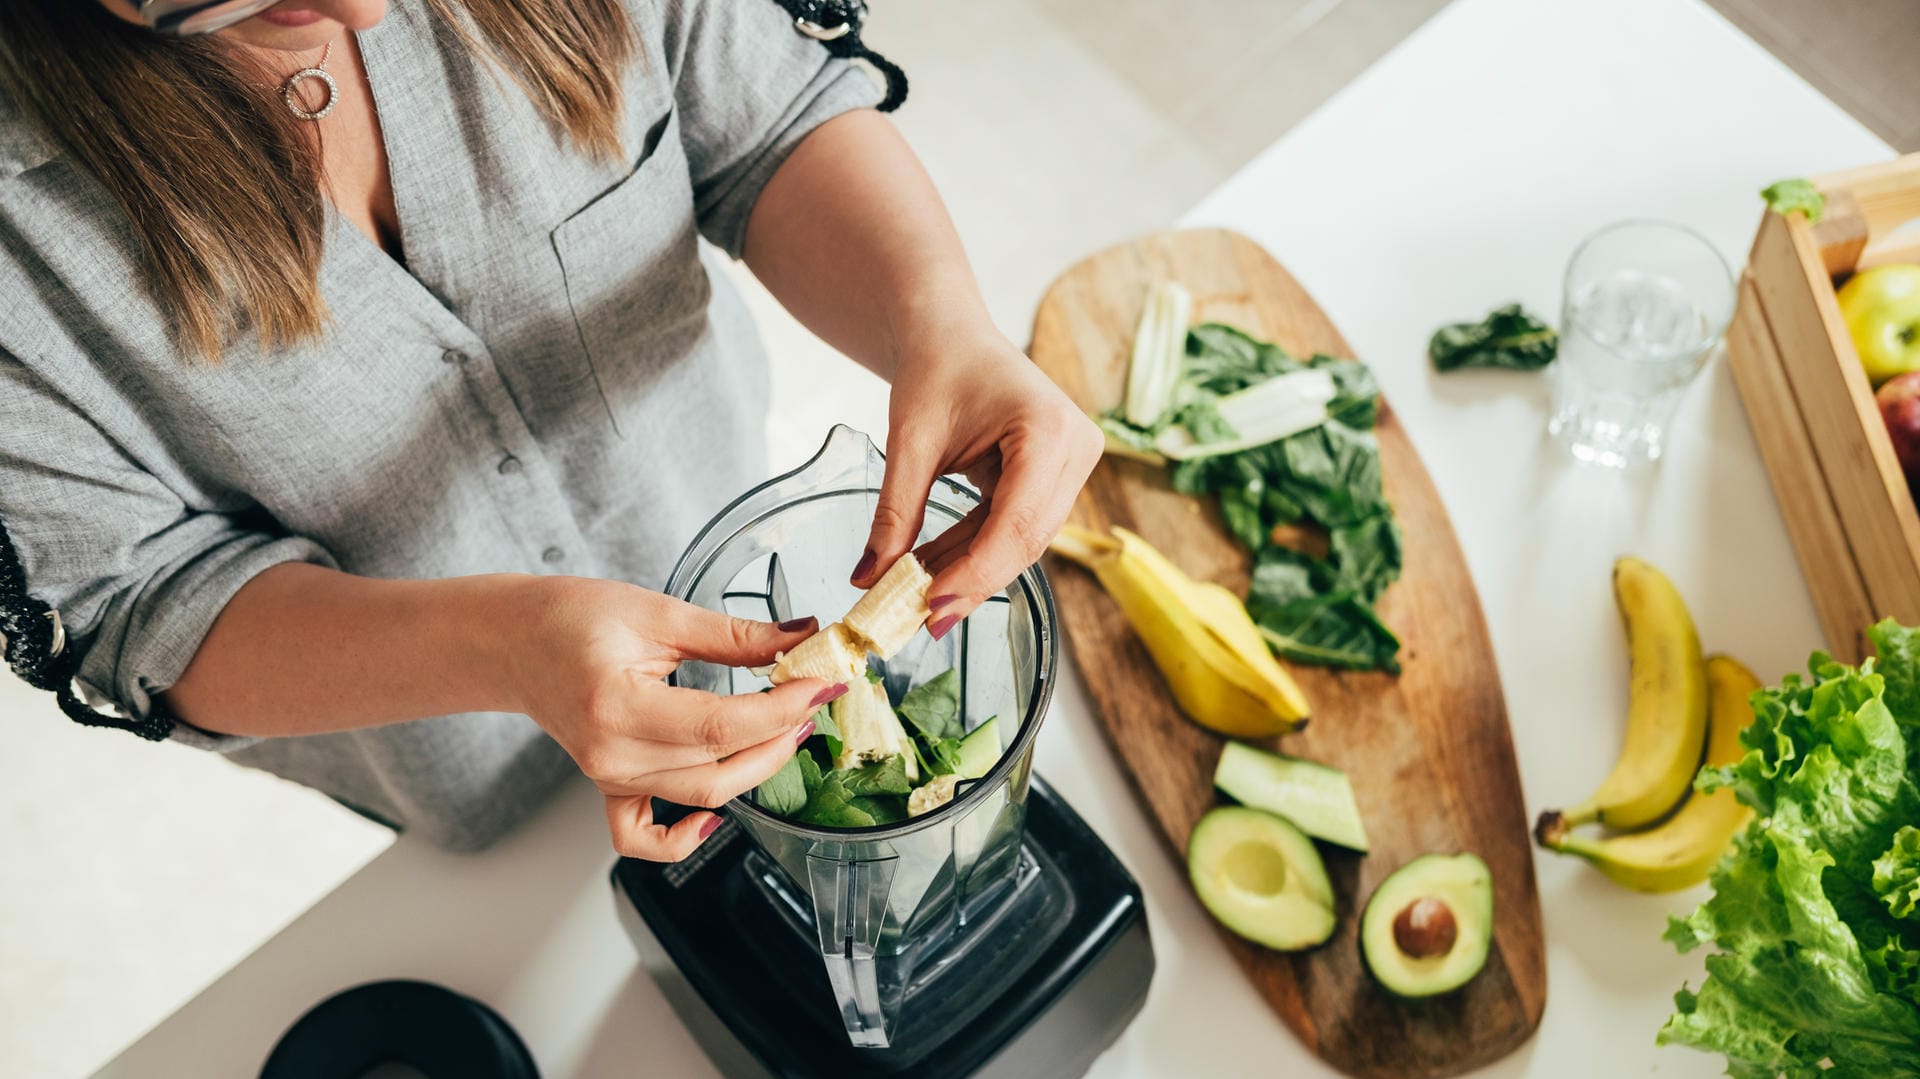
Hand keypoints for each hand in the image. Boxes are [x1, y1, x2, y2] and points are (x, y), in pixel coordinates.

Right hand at [501, 577, 841, 860]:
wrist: (514, 641)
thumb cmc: (570, 617)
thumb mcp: (658, 612)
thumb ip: (733, 634)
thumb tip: (799, 638)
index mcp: (617, 705)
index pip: (722, 724)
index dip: (782, 708)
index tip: (821, 684)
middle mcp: (611, 753)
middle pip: (719, 767)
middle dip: (781, 735)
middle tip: (813, 698)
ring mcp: (608, 777)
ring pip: (701, 795)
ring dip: (756, 767)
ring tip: (787, 726)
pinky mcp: (609, 787)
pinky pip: (642, 837)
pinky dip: (682, 839)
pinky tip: (714, 819)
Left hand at [855, 325, 1102, 628]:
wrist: (950, 332)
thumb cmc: (935, 366)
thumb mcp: (909, 441)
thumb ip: (894, 514)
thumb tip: (869, 580)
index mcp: (1049, 429)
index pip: (1017, 522)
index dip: (976, 573)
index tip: (931, 607)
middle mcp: (1076, 449)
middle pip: (1026, 540)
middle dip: (972, 582)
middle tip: (922, 621)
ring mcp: (1072, 465)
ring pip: (1023, 541)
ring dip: (970, 570)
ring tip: (918, 597)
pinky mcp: (1057, 477)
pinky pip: (1016, 527)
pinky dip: (975, 550)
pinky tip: (934, 571)